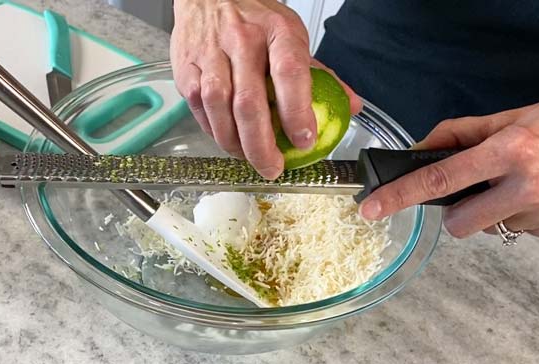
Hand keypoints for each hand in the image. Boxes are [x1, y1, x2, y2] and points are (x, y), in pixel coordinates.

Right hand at [170, 0, 361, 178]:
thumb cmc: (254, 19)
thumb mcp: (291, 34)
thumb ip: (320, 73)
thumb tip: (351, 106)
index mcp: (278, 31)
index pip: (290, 74)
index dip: (297, 112)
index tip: (304, 140)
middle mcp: (242, 40)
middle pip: (250, 102)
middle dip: (261, 145)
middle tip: (272, 168)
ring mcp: (211, 53)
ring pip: (220, 108)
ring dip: (234, 142)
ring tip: (248, 157)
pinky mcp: (187, 67)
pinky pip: (199, 107)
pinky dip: (213, 130)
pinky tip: (226, 139)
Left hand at [359, 92, 538, 242]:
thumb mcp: (520, 115)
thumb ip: (465, 133)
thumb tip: (423, 147)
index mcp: (512, 151)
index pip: (441, 178)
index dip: (400, 195)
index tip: (372, 208)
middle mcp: (526, 188)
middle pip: (460, 223)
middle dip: (458, 210)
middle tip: (479, 188)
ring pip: (491, 228)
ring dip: (496, 210)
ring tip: (526, 184)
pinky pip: (521, 232)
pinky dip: (524, 217)